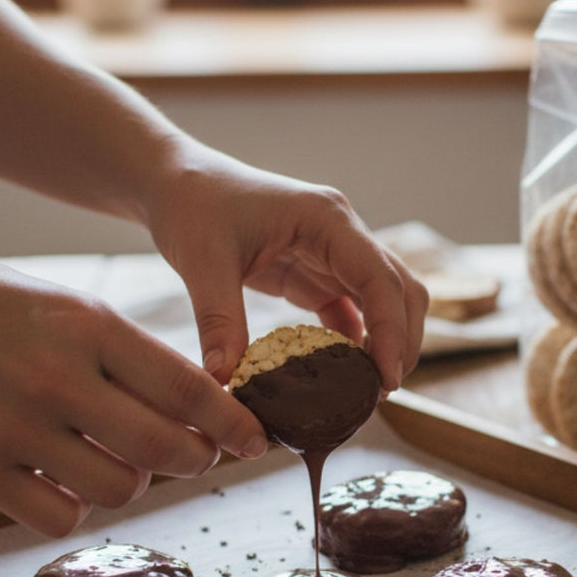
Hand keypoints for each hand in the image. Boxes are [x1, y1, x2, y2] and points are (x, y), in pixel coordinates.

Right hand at [0, 258, 267, 535]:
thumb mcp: (74, 308)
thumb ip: (134, 357)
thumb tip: (202, 407)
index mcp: (90, 328)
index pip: (187, 389)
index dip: (232, 423)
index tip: (256, 442)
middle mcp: (57, 379)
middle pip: (165, 448)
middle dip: (198, 459)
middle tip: (197, 454)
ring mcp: (13, 427)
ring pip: (120, 490)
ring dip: (137, 482)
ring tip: (122, 460)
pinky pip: (60, 517)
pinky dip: (78, 507)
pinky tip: (70, 481)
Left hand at [146, 147, 427, 390]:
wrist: (174, 183)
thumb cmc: (191, 206)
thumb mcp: (201, 261)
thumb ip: (219, 320)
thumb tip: (224, 380)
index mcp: (327, 220)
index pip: (380, 279)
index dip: (391, 330)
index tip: (386, 378)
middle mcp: (343, 234)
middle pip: (400, 290)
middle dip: (402, 341)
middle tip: (384, 392)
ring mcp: (335, 255)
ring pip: (386, 302)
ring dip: (386, 343)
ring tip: (371, 391)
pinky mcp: (320, 275)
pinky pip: (355, 312)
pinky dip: (358, 344)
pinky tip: (345, 377)